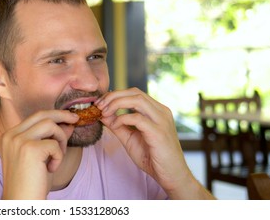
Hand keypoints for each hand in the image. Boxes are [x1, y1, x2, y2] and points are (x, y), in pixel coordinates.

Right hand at [0, 110, 77, 198]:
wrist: (22, 203)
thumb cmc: (31, 184)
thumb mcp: (43, 157)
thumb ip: (52, 138)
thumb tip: (67, 124)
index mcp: (9, 136)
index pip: (34, 117)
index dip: (53, 115)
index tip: (68, 118)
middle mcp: (11, 135)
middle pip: (41, 114)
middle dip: (62, 115)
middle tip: (75, 118)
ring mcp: (19, 141)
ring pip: (50, 125)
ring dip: (61, 140)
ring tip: (57, 157)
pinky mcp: (29, 149)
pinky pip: (55, 144)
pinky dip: (59, 157)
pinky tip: (50, 169)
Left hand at [95, 88, 213, 198]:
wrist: (171, 176)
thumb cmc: (152, 157)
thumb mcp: (130, 139)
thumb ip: (117, 126)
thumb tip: (102, 114)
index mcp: (156, 110)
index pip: (134, 93)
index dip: (115, 95)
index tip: (100, 103)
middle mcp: (161, 111)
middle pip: (134, 92)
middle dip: (113, 96)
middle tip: (98, 106)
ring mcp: (162, 120)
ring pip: (137, 100)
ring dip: (116, 103)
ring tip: (104, 112)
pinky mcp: (159, 132)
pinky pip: (138, 118)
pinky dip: (122, 118)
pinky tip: (115, 125)